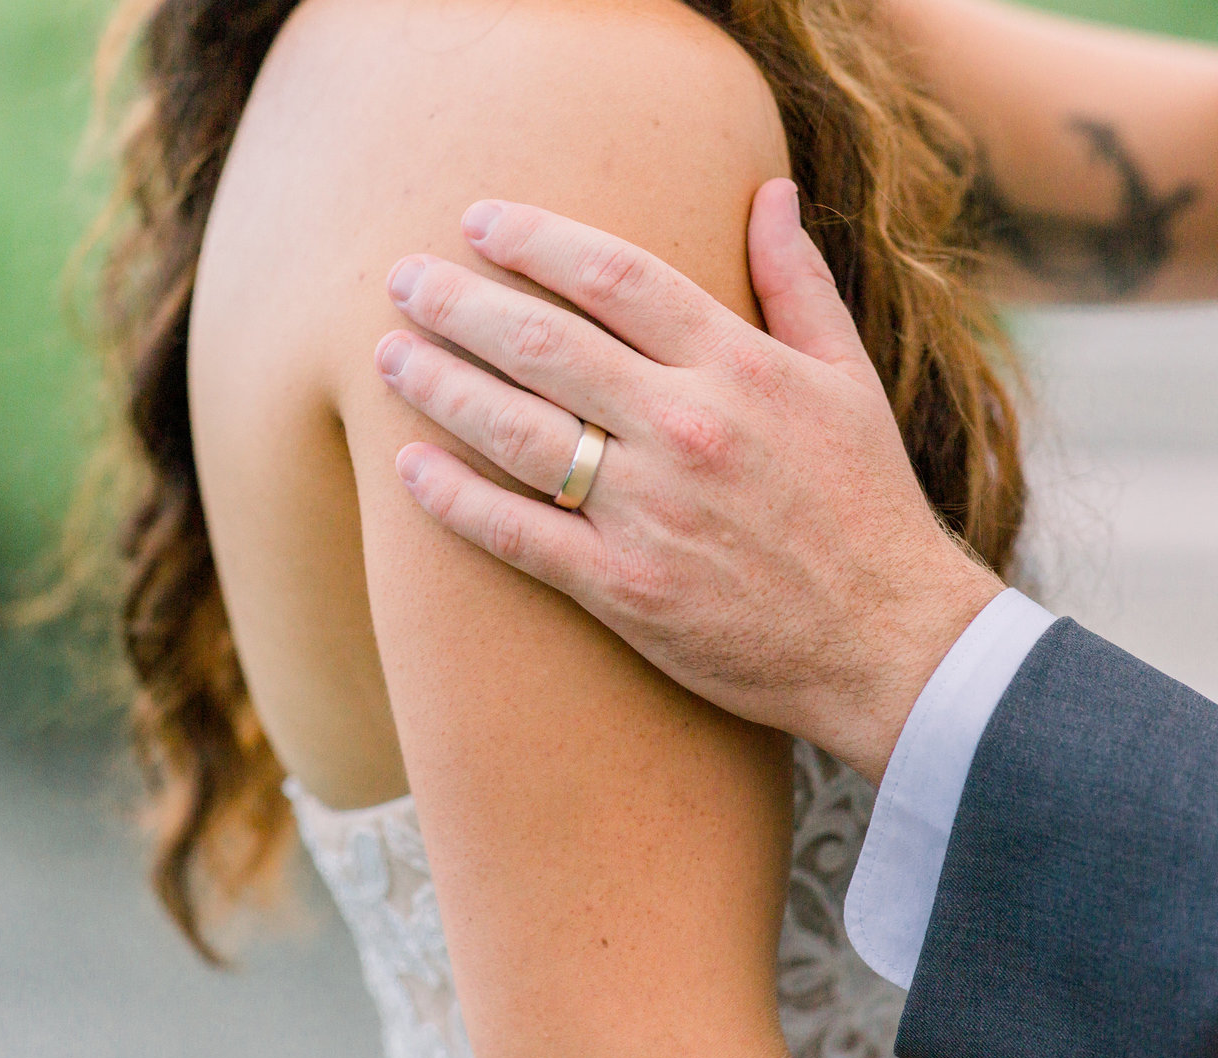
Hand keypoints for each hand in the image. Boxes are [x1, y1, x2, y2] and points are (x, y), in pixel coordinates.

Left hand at [377, 178, 1005, 784]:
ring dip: (441, 387)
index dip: (535, 240)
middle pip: (545, 344)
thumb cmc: (869, 504)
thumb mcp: (847, 378)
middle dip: (460, 304)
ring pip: (518, 431)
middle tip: (403, 279)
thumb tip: (767, 190)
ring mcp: (651, 511)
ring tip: (390, 356)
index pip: (616, 275)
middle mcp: (687, 428)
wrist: (891, 644)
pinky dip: (456, 500)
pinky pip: (519, 534)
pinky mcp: (624, 589)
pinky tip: (408, 470)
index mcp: (740, 367)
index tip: (478, 221)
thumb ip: (797, 282)